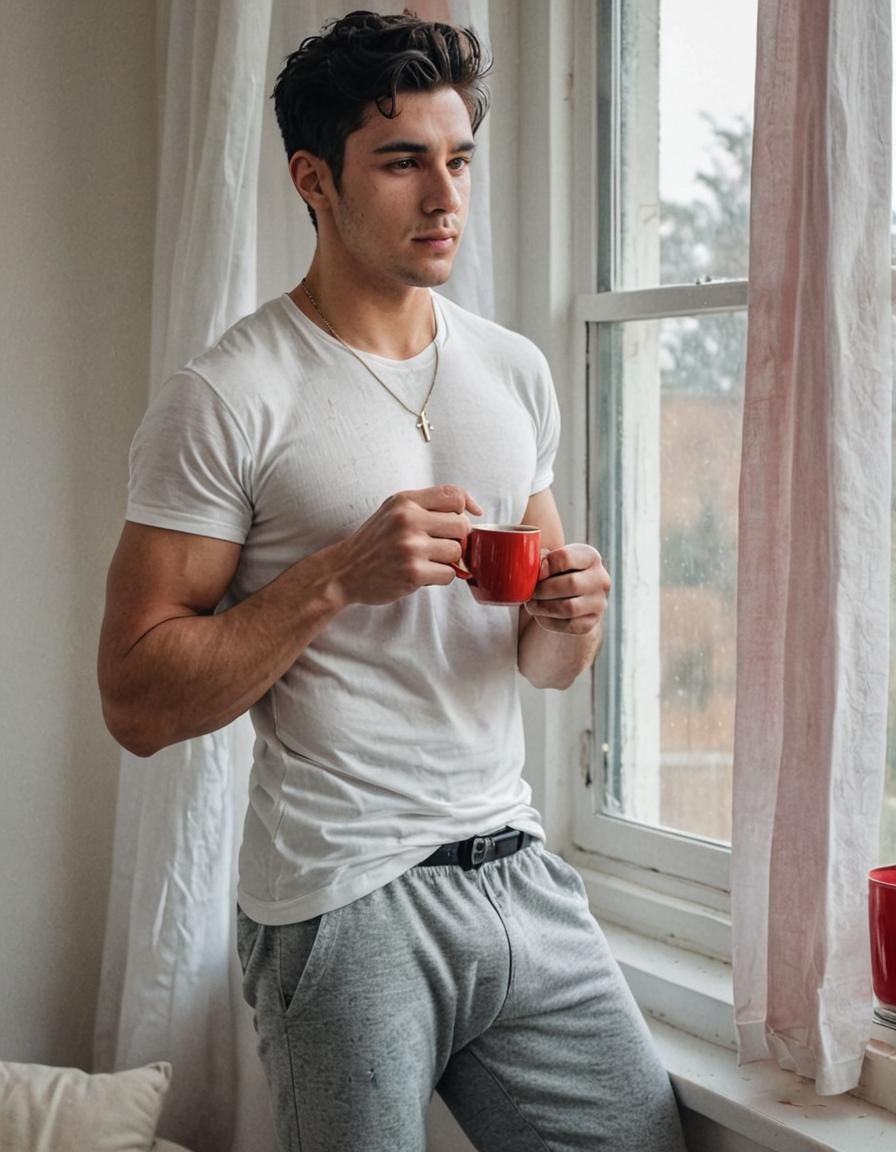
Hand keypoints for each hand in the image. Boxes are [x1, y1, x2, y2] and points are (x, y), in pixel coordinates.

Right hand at [331, 484, 482, 605]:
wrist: (344, 571)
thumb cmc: (373, 543)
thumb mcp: (392, 511)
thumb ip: (425, 506)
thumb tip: (469, 510)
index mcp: (405, 502)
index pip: (453, 495)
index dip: (468, 505)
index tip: (472, 515)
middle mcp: (408, 520)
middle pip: (461, 525)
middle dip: (458, 538)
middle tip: (441, 545)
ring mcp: (411, 547)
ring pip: (457, 551)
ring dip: (448, 559)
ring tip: (429, 560)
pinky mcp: (414, 573)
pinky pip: (449, 573)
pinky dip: (441, 576)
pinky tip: (424, 574)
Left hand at [523, 544, 609, 634]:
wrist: (568, 598)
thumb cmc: (556, 574)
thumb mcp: (552, 559)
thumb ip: (542, 558)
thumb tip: (536, 567)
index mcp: (590, 557)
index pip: (566, 558)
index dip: (545, 566)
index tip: (536, 573)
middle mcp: (601, 579)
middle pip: (571, 584)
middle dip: (544, 589)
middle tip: (531, 592)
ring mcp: (599, 603)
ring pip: (569, 608)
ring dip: (544, 607)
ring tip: (531, 604)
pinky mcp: (591, 623)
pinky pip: (568, 625)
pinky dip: (548, 621)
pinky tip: (540, 615)